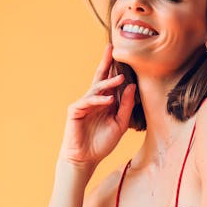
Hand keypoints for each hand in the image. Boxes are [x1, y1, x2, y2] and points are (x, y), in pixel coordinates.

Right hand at [59, 42, 135, 168]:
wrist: (86, 159)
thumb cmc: (102, 143)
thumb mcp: (120, 124)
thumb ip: (126, 106)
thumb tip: (132, 87)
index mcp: (105, 102)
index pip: (111, 83)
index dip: (116, 69)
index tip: (124, 55)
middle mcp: (94, 100)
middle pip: (100, 77)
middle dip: (105, 62)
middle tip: (111, 47)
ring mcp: (84, 104)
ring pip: (96, 88)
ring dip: (108, 83)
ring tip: (120, 78)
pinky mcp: (75, 110)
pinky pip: (88, 101)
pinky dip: (99, 100)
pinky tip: (109, 100)